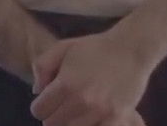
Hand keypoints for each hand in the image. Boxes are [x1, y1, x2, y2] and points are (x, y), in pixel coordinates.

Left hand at [29, 31, 157, 125]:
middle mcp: (82, 102)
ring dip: (70, 122)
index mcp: (65, 85)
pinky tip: (91, 118)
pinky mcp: (117, 118)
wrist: (130, 49)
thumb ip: (42, 67)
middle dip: (53, 115)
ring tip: (76, 111)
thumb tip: (36, 91)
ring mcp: (101, 113)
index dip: (40, 105)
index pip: (39, 110)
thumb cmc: (94, 47)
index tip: (48, 100)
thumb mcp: (62, 48)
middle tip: (62, 106)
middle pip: (52, 125)